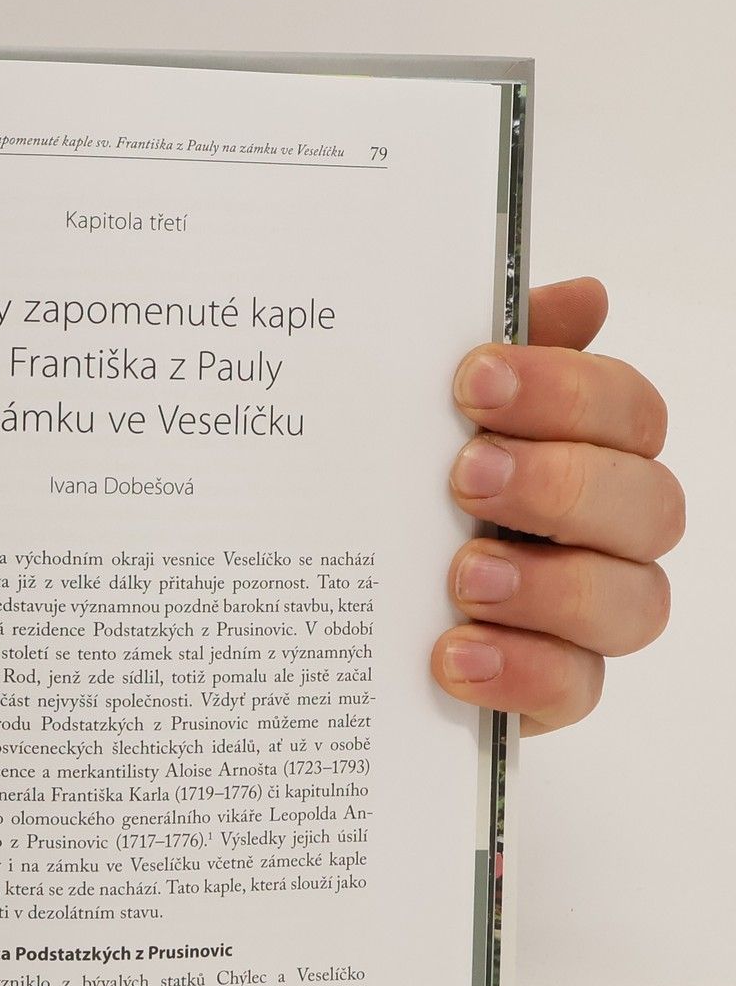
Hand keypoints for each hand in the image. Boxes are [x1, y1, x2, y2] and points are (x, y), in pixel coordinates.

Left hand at [433, 276, 679, 733]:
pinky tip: (454, 654)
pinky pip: (575, 688)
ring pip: (633, 603)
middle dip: (560, 485)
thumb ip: (497, 356)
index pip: (626, 411)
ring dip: (550, 585)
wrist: (337, 610)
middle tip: (466, 478)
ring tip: (462, 578)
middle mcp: (607, 532)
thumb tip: (582, 296)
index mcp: (588, 451)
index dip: (565, 391)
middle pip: (648, 504)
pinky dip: (520, 671)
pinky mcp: (552, 688)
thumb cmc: (404, 494)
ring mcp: (587, 616)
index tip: (472, 381)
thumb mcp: (421, 418)